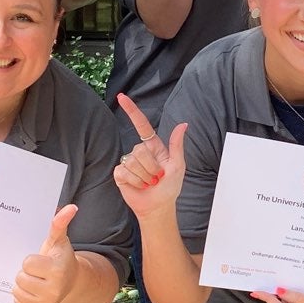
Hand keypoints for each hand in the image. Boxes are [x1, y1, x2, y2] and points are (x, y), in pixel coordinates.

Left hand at [13, 204, 79, 302]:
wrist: (71, 282)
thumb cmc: (60, 257)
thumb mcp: (58, 240)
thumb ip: (59, 223)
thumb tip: (70, 207)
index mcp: (57, 269)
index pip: (27, 263)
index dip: (30, 260)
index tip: (41, 259)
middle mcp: (53, 289)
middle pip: (20, 278)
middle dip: (25, 272)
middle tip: (36, 271)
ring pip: (17, 290)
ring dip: (22, 284)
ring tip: (34, 279)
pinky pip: (18, 302)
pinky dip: (22, 295)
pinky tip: (32, 289)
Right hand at [112, 94, 187, 218]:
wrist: (158, 206)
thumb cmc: (170, 187)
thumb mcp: (178, 166)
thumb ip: (177, 145)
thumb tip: (183, 124)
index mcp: (154, 146)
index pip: (141, 124)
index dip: (131, 110)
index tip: (121, 96)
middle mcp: (139, 151)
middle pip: (140, 150)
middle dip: (151, 168)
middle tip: (156, 178)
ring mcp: (128, 161)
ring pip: (133, 162)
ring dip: (144, 177)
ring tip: (149, 183)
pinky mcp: (120, 173)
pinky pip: (124, 172)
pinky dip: (135, 182)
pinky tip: (139, 186)